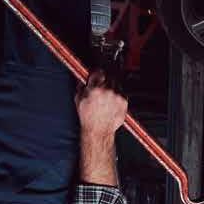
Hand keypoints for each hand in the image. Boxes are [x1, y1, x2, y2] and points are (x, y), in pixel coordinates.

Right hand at [76, 70, 127, 185]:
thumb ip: (81, 88)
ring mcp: (117, 95)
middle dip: (105, 81)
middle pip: (109, 76)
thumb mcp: (79, 101)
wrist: (99, 130)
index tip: (97, 76)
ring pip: (117, 84)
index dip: (97, 74)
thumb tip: (83, 80)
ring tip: (107, 97)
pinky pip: (122, 92)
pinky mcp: (124, 100)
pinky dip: (118, 95)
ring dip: (112, 87)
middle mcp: (107, 90)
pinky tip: (112, 103)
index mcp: (95, 89)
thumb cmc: (89, 118)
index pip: (98, 72)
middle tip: (102, 88)